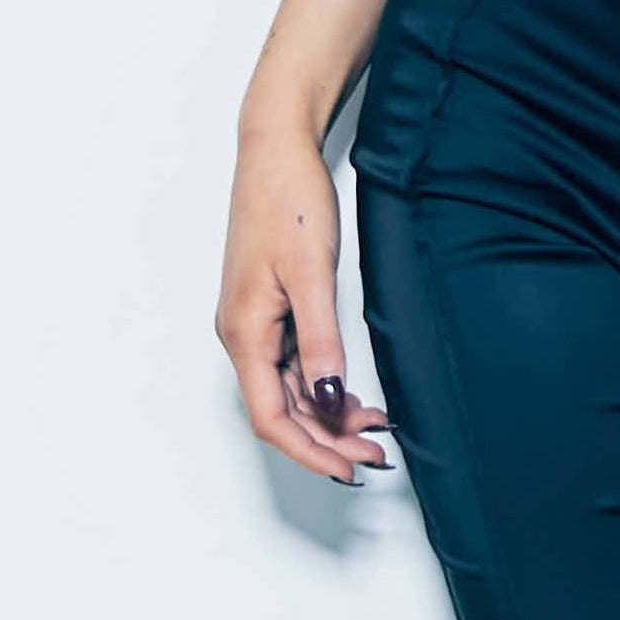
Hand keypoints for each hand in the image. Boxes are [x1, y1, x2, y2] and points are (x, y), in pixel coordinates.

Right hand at [215, 130, 391, 485]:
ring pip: (292, 390)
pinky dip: (325, 384)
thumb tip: (326, 399)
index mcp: (244, 333)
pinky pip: (296, 363)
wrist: (277, 150)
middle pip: (282, 410)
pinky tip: (353, 395)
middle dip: (326, 439)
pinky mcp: (272, 307)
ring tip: (375, 430)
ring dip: (329, 415)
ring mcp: (257, 323)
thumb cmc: (287, 201)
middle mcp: (243, 335)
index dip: (309, 450)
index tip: (348, 469)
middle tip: (375, 457)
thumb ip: (319, 339)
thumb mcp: (310, 273)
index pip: (272, 417)